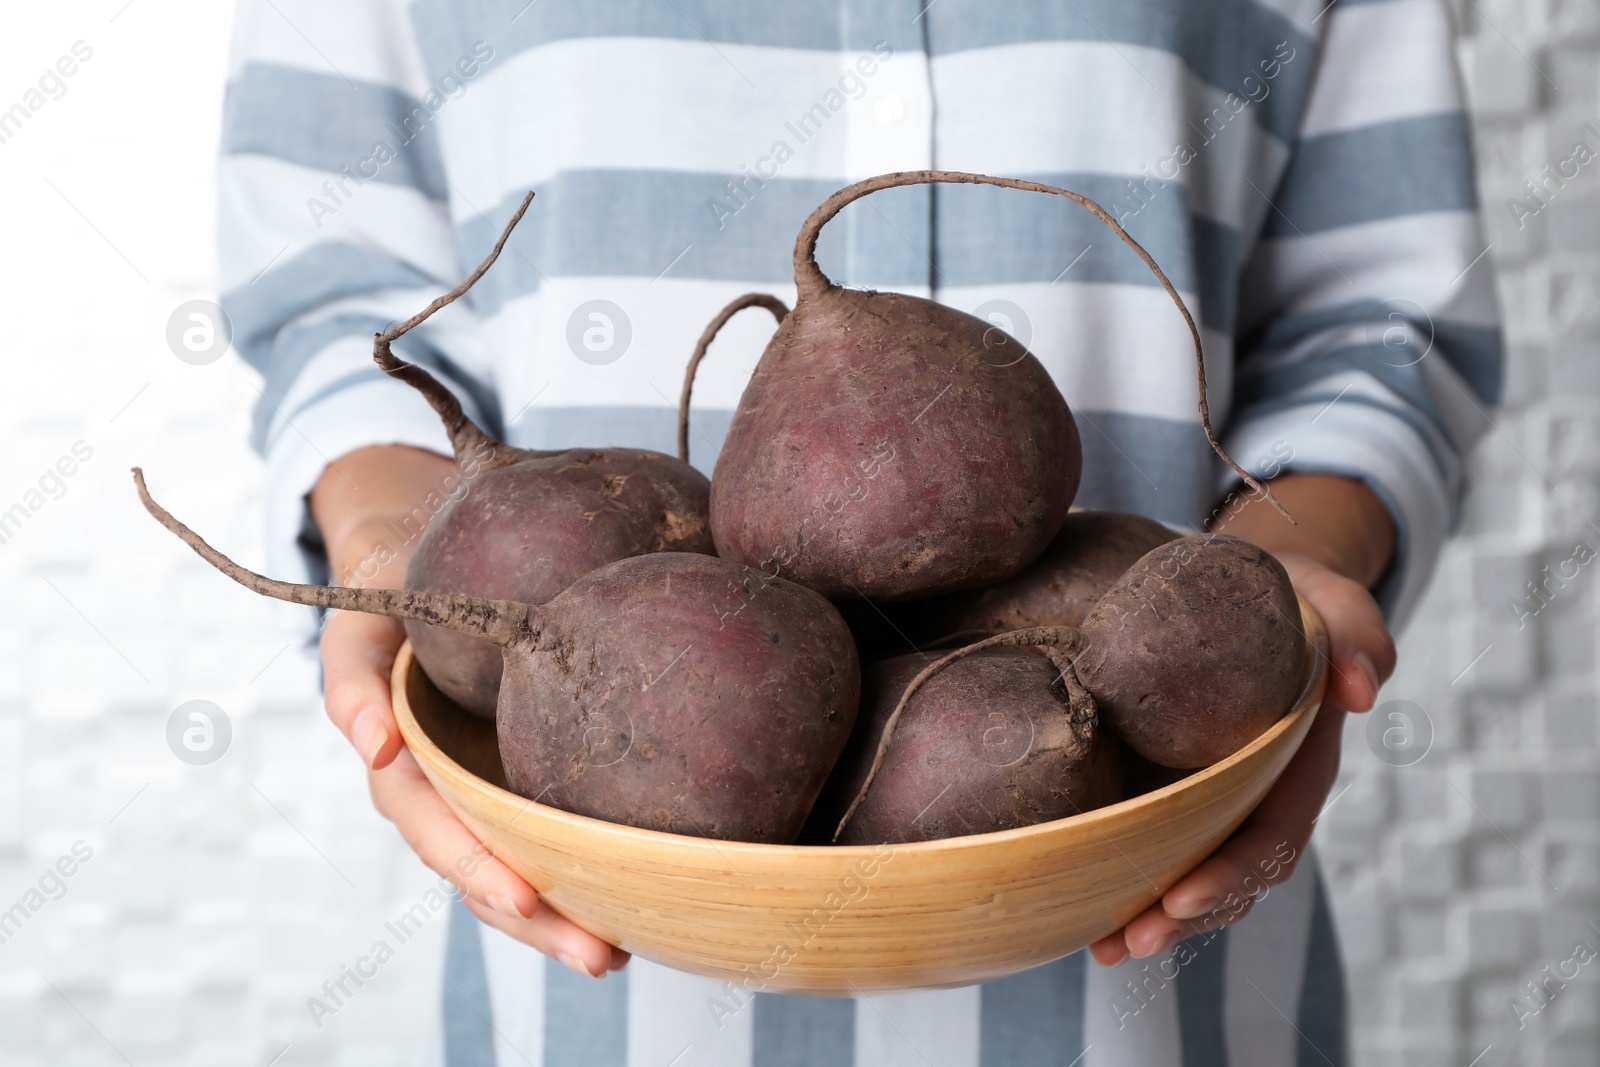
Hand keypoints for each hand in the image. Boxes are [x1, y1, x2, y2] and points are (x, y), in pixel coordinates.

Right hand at [312, 446, 628, 976]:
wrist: (424, 567)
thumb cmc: (390, 595)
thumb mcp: (357, 628)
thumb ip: (352, 685)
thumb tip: (375, 746)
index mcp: (403, 769)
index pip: (439, 832)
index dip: (477, 868)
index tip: (525, 898)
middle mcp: (447, 795)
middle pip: (487, 874)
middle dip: (538, 923)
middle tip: (600, 958)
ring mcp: (487, 792)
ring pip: (523, 870)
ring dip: (567, 919)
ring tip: (623, 954)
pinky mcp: (527, 773)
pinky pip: (555, 831)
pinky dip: (589, 870)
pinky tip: (644, 896)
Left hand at [1089, 474, 1397, 964]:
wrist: (1252, 588)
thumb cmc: (1292, 593)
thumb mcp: (1330, 598)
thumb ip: (1356, 630)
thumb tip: (1361, 689)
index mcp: (1297, 765)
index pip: (1273, 834)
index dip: (1233, 871)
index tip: (1185, 894)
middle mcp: (1259, 794)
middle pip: (1231, 875)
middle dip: (1184, 914)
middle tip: (1131, 939)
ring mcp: (1218, 801)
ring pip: (1195, 877)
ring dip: (1153, 918)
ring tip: (1101, 947)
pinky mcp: (1176, 793)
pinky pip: (1158, 851)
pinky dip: (1129, 888)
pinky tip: (1086, 922)